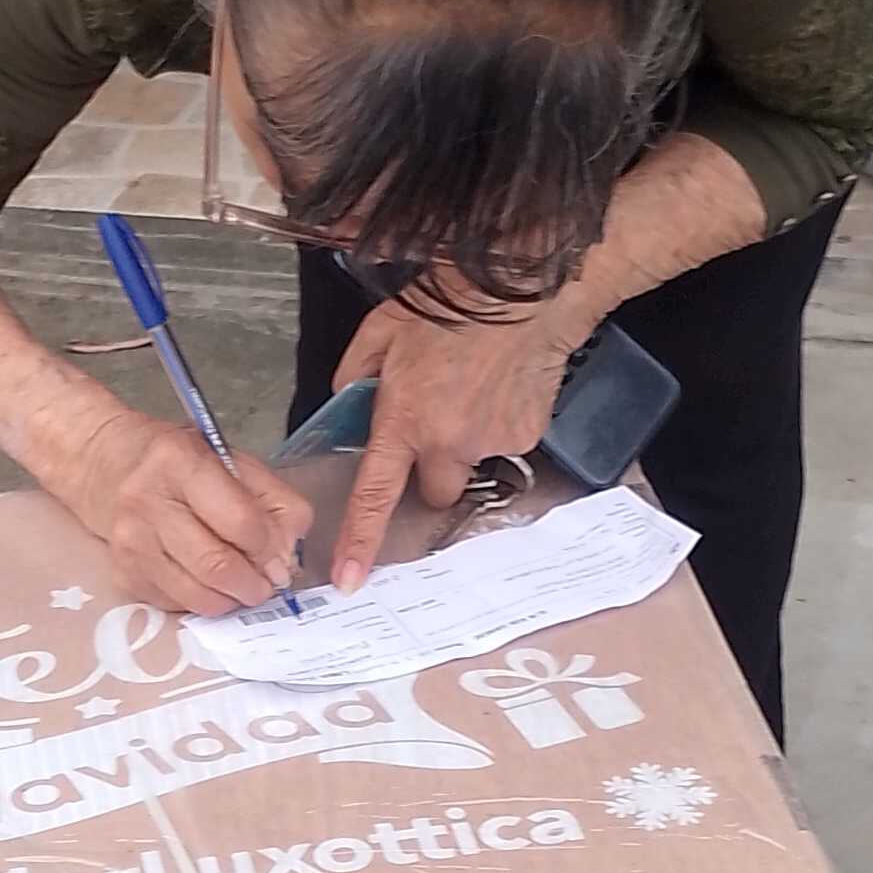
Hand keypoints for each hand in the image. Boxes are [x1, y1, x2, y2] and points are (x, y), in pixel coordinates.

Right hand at [51, 402, 313, 615]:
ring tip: (242, 588)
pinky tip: (207, 583)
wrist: (102, 464)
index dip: (269, 549)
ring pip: (197, 595)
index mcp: (180, 463)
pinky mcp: (122, 573)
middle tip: (266, 586)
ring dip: (231, 600)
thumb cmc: (176, 461)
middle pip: (217, 565)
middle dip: (253, 585)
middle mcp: (147, 502)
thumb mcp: (231, 461)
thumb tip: (286, 557)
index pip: (239, 521)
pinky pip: (176, 605)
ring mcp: (129, 543)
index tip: (280, 560)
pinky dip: (202, 602)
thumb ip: (273, 501)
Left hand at [330, 292, 585, 588]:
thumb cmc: (450, 303)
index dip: (359, 542)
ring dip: (467, 441)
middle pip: (435, 492)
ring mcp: (491, 443)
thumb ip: (354, 374)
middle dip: (432, 469)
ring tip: (475, 389)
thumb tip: (347, 400)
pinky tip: (502, 385)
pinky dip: (501, 423)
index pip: (375, 496)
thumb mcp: (381, 329)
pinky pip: (505, 445)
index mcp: (403, 421)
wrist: (523, 291)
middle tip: (437, 422)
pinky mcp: (526, 436)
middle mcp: (447, 442)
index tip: (349, 581)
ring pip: (471, 465)